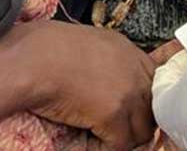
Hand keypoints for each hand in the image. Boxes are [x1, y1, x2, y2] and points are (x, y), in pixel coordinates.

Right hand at [9, 20, 156, 149]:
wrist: (32, 60)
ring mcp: (127, 92)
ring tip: (99, 135)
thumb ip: (108, 63)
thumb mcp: (88, 45)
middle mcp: (133, 70)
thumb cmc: (46, 50)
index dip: (144, 102)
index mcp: (127, 50)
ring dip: (122, 138)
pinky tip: (87, 140)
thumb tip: (109, 88)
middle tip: (116, 130)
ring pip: (141, 131)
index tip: (133, 114)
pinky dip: (102, 148)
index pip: (155, 82)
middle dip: (137, 123)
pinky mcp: (114, 113)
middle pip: (153, 109)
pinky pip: (120, 145)